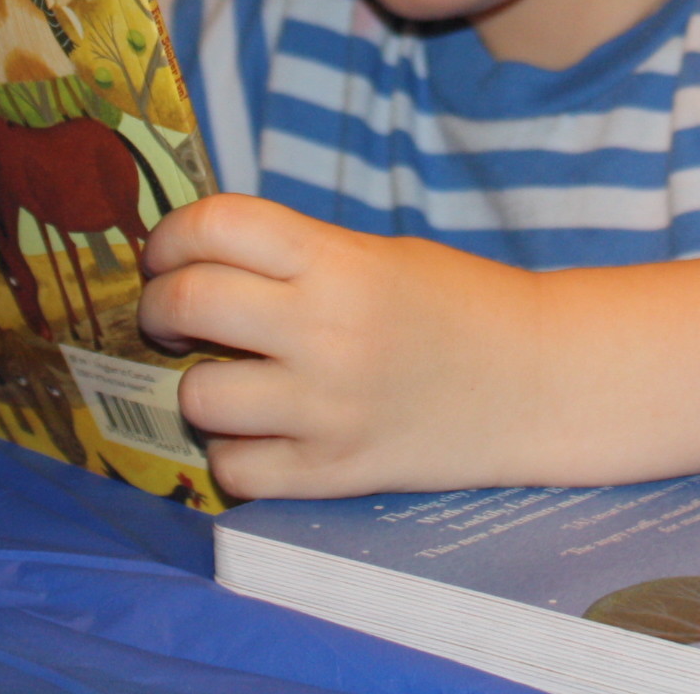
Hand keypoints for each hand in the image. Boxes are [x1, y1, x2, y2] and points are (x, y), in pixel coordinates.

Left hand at [139, 194, 546, 498]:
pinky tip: (259, 433)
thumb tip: (193, 264)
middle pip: (189, 302)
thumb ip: (292, 259)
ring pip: (197, 397)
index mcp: (338, 262)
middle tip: (171, 314)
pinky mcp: (334, 473)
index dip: (172, 235)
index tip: (166, 254)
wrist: (539, 381)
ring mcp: (327, 410)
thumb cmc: (456, 305)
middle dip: (160, 305)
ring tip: (228, 380)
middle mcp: (325, 332)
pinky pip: (235, 470)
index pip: (216, 225)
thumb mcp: (376, 256)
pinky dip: (234, 452)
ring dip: (198, 387)